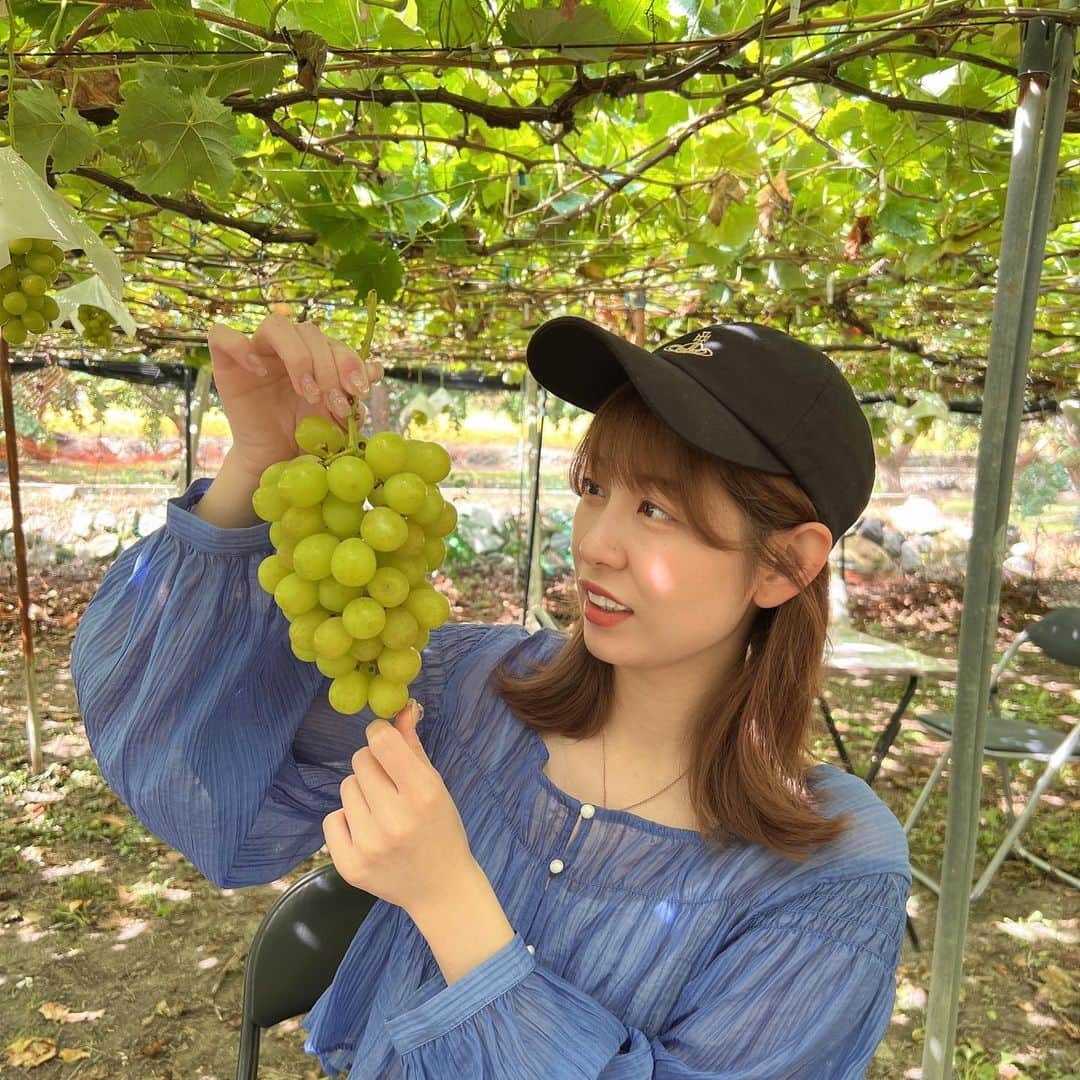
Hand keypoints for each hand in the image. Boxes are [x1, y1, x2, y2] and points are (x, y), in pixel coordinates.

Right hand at [206, 314, 383, 477]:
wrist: (273, 461)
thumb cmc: (304, 439)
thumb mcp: (335, 419)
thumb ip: (352, 394)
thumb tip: (376, 369)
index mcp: (316, 356)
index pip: (334, 342)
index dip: (350, 362)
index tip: (360, 391)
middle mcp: (287, 348)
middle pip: (309, 331)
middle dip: (328, 367)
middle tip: (332, 402)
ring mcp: (256, 351)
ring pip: (276, 325)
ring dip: (298, 356)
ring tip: (308, 392)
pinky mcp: (226, 363)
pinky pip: (222, 336)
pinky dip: (241, 346)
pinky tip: (259, 371)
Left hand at [323, 701, 476, 915]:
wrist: (441, 888)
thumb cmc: (441, 829)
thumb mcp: (436, 785)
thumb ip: (413, 746)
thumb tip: (401, 707)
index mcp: (423, 794)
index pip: (382, 742)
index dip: (380, 736)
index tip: (386, 745)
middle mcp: (395, 819)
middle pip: (360, 761)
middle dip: (373, 767)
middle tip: (390, 787)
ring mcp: (369, 845)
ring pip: (345, 788)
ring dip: (361, 794)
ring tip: (381, 812)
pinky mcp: (349, 866)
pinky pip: (332, 819)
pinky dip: (347, 821)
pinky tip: (367, 833)